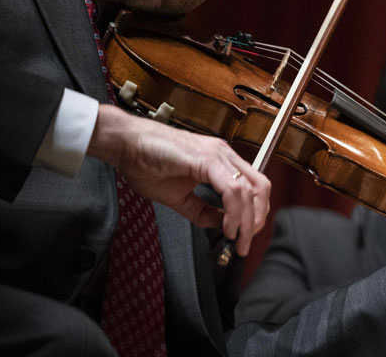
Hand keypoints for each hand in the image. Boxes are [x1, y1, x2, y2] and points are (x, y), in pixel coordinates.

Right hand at [87, 104, 269, 256]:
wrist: (125, 144)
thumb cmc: (145, 162)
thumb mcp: (180, 196)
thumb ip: (203, 211)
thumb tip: (221, 226)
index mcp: (220, 160)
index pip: (254, 187)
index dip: (254, 214)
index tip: (244, 236)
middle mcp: (223, 154)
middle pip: (260, 188)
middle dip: (257, 220)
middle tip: (245, 242)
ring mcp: (216, 154)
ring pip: (249, 190)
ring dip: (247, 221)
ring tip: (236, 239)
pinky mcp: (205, 158)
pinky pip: (231, 189)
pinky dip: (234, 212)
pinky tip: (226, 227)